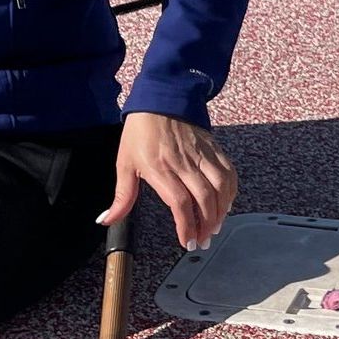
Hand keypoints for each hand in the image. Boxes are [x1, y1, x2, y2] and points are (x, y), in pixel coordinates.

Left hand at [100, 112, 238, 250]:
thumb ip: (121, 196)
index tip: (187, 241)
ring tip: (215, 226)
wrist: (162, 98)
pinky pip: (228, 172)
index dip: (186, 225)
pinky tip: (225, 203)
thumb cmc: (141, 130)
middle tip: (202, 240)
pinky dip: (230, 191)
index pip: (179, 202)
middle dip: (206, 224)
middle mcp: (184, 163)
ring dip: (221, 210)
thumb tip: (107, 220)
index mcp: (160, 168)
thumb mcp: (124, 163)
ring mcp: (202, 155)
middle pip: (204, 199)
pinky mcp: (213, 148)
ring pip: (220, 187)